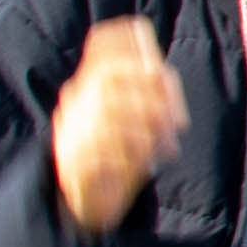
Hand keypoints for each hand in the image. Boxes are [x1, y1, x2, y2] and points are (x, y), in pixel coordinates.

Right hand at [47, 14, 186, 230]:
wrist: (88, 200)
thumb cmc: (122, 152)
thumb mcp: (137, 121)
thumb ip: (148, 96)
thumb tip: (162, 74)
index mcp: (90, 85)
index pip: (100, 50)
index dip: (126, 45)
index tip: (157, 65)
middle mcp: (74, 104)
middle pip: (108, 81)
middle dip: (150, 98)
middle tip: (178, 123)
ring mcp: (68, 131)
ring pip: (106, 116)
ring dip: (146, 132)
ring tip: (167, 149)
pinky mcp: (70, 164)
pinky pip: (100, 154)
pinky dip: (129, 159)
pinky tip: (145, 167)